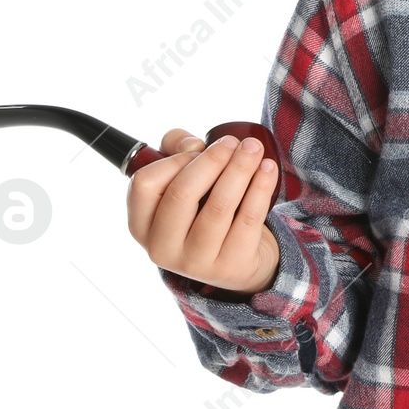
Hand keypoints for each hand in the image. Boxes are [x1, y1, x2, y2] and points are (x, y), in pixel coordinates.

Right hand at [126, 126, 281, 296]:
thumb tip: (194, 145)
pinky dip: (261, 188)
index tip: (198, 149)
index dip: (174, 159)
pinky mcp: (231, 266)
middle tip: (233, 142)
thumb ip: (176, 150)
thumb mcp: (181, 182)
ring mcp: (196, 262)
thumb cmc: (202, 210)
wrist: (236, 259)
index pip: (145, 183)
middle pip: (182, 193)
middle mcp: (162, 248)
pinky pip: (248, 219)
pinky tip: (268, 168)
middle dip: (212, 160)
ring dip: (240, 169)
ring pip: (219, 206)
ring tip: (253, 148)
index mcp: (141, 225)